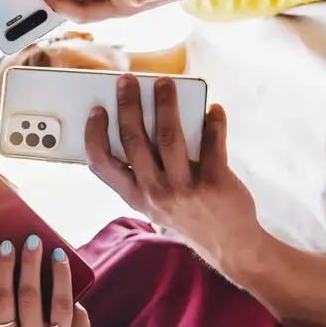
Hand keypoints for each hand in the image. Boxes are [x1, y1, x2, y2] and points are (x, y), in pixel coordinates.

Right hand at [0, 237, 91, 326]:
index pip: (2, 301)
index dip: (4, 270)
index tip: (7, 246)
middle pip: (30, 298)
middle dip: (30, 264)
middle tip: (33, 240)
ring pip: (60, 304)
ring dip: (59, 274)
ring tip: (57, 253)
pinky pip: (78, 318)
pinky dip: (73, 297)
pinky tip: (69, 282)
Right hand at [85, 74, 262, 265]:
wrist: (230, 245)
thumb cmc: (188, 217)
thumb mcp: (153, 204)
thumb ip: (142, 174)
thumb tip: (138, 126)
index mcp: (136, 196)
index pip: (103, 163)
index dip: (95, 134)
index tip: (97, 111)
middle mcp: (156, 192)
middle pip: (135, 140)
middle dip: (129, 105)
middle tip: (128, 81)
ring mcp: (185, 188)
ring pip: (169, 136)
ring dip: (166, 104)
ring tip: (164, 83)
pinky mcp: (215, 183)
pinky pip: (213, 143)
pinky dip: (213, 122)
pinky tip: (213, 109)